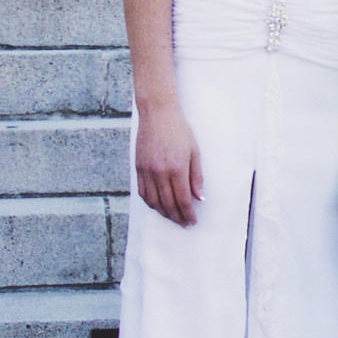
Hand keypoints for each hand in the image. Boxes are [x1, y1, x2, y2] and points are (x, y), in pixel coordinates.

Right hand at [135, 105, 203, 226]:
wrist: (157, 114)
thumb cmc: (179, 131)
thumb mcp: (194, 152)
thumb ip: (196, 177)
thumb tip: (199, 198)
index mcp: (176, 168)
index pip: (182, 199)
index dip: (188, 213)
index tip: (192, 221)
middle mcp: (160, 172)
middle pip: (167, 204)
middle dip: (177, 217)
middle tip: (184, 223)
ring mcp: (147, 170)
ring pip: (153, 201)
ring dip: (163, 213)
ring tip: (172, 217)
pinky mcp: (138, 167)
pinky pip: (142, 192)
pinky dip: (150, 203)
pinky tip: (157, 205)